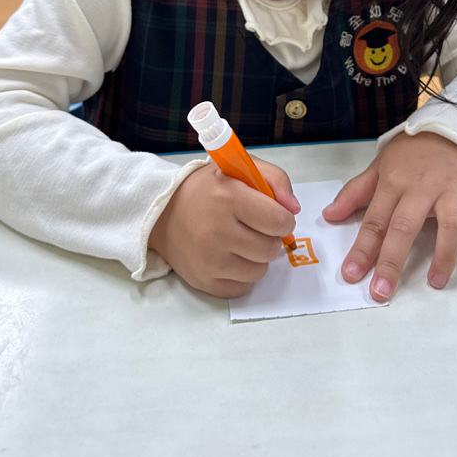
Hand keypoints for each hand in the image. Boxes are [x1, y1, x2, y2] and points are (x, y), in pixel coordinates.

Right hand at [148, 158, 299, 298]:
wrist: (162, 212)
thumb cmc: (207, 189)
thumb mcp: (240, 168)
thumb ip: (275, 179)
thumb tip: (294, 208)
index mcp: (228, 197)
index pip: (279, 221)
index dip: (283, 218)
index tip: (274, 215)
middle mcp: (216, 231)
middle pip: (271, 249)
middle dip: (269, 237)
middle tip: (253, 227)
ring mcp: (208, 260)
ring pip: (259, 271)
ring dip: (256, 257)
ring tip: (240, 241)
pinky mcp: (203, 281)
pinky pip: (242, 288)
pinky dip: (241, 275)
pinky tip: (229, 256)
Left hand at [322, 132, 456, 301]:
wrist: (448, 127)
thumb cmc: (411, 153)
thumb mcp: (379, 167)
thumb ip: (355, 193)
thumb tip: (329, 215)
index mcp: (394, 182)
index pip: (375, 221)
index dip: (362, 249)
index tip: (351, 274)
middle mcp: (422, 186)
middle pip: (405, 227)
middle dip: (391, 262)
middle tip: (382, 291)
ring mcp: (452, 187)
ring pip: (450, 225)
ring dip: (444, 256)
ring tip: (436, 282)